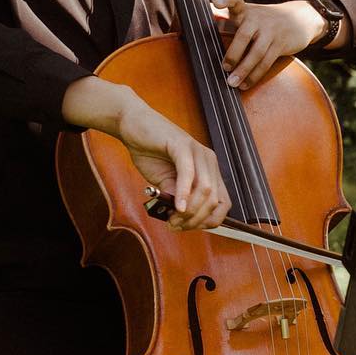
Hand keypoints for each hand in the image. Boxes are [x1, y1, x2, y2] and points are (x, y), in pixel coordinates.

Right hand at [61, 78, 230, 231]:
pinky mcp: (182, 145)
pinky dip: (184, 193)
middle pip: (214, 200)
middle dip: (196, 220)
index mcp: (209, 171)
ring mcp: (198, 151)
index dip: (207, 221)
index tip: (186, 228)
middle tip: (175, 225)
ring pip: (205, 190)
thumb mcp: (165, 183)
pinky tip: (177, 206)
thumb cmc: (149, 153)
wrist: (133, 126)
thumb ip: (177, 198)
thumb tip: (182, 219)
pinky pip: (189, 173)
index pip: (222, 204)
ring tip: (173, 219)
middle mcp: (209, 161)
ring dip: (190, 211)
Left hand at [210, 0, 328, 90]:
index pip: (235, 0)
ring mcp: (270, 31)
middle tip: (224, 68)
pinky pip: (266, 62)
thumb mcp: (249, 14)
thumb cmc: (265, 20)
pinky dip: (255, 75)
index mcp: (246, 10)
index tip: (215, 2)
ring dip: (244, 70)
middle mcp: (258, 18)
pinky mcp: (280, 44)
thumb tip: (206, 20)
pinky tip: (246, 84)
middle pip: (244, 35)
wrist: (301, 18)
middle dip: (233, 53)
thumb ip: (227, 19)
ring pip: (256, 53)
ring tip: (232, 83)